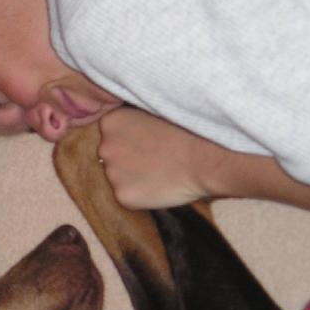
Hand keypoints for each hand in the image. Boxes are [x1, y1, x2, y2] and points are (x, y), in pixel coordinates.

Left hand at [96, 108, 225, 209]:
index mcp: (110, 121)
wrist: (204, 158)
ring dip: (134, 177)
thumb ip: (133, 121)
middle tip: (156, 158)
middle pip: (111, 156)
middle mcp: (104, 147)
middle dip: (128, 159)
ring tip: (162, 171)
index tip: (148, 140)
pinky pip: (129, 197)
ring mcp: (112, 174)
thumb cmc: (188, 131)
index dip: (130, 139)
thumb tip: (129, 131)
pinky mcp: (123, 196)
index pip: (110, 133)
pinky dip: (142, 195)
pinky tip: (162, 186)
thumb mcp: (153, 111)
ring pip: (119, 178)